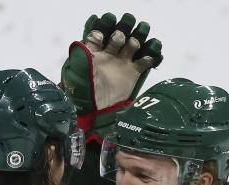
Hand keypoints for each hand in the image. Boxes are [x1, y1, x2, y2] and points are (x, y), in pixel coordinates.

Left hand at [60, 12, 161, 139]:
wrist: (99, 112)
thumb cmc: (85, 94)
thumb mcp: (78, 76)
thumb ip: (80, 59)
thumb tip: (80, 43)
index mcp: (93, 52)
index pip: (99, 34)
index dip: (102, 29)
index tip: (105, 30)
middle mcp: (109, 53)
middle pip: (119, 35)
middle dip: (122, 31)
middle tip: (123, 34)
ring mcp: (122, 62)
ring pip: (133, 44)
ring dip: (137, 39)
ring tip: (137, 40)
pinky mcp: (134, 72)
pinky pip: (145, 61)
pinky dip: (150, 56)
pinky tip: (149, 57)